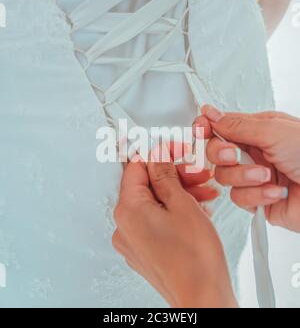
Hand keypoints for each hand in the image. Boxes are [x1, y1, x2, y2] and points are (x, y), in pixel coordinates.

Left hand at [112, 155, 236, 307]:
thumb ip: (165, 175)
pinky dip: (175, 211)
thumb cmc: (195, 260)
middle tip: (197, 174)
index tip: (175, 151)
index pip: (135, 168)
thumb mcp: (183, 204)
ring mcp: (133, 240)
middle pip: (146, 186)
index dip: (158, 155)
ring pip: (155, 203)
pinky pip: (157, 220)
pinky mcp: (145, 249)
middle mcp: (124, 227)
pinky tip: (196, 208)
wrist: (204, 298)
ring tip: (204, 193)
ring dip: (179, 194)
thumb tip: (157, 155)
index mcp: (128, 211)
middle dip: (174, 177)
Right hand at [193, 105, 299, 231]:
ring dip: (245, 178)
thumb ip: (238, 125)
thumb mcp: (275, 131)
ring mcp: (253, 176)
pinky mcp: (256, 199)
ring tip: (267, 175)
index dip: (206, 127)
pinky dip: (258, 196)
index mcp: (257, 130)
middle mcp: (253, 153)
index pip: (221, 126)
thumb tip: (211, 113)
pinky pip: (239, 198)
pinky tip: (277, 191)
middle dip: (221, 154)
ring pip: (224, 177)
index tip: (200, 129)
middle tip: (232, 154)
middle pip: (216, 152)